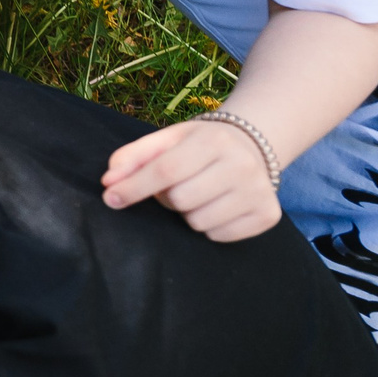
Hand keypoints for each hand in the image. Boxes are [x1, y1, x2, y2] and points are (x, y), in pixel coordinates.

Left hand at [101, 118, 283, 240]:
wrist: (252, 148)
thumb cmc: (199, 146)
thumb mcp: (167, 140)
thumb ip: (133, 157)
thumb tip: (109, 182)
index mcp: (214, 140)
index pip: (166, 170)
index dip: (134, 187)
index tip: (110, 198)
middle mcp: (242, 164)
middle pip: (180, 200)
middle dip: (166, 198)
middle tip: (176, 186)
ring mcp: (259, 192)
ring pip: (198, 222)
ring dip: (187, 214)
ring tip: (198, 193)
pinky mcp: (268, 215)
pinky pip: (218, 236)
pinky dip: (209, 227)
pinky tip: (216, 206)